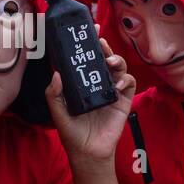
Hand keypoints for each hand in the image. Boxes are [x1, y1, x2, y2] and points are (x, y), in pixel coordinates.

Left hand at [46, 34, 136, 167]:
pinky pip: (129, 83)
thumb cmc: (71, 132)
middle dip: (103, 46)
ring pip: (118, 67)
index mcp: (82, 82)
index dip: (88, 44)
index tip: (89, 30)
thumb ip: (54, 93)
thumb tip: (56, 74)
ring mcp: (112, 90)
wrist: (87, 152)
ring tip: (109, 62)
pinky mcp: (123, 100)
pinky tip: (117, 84)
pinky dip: (125, 79)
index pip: (86, 58)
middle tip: (99, 41)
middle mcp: (98, 83)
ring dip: (116, 60)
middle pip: (104, 58)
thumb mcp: (57, 111)